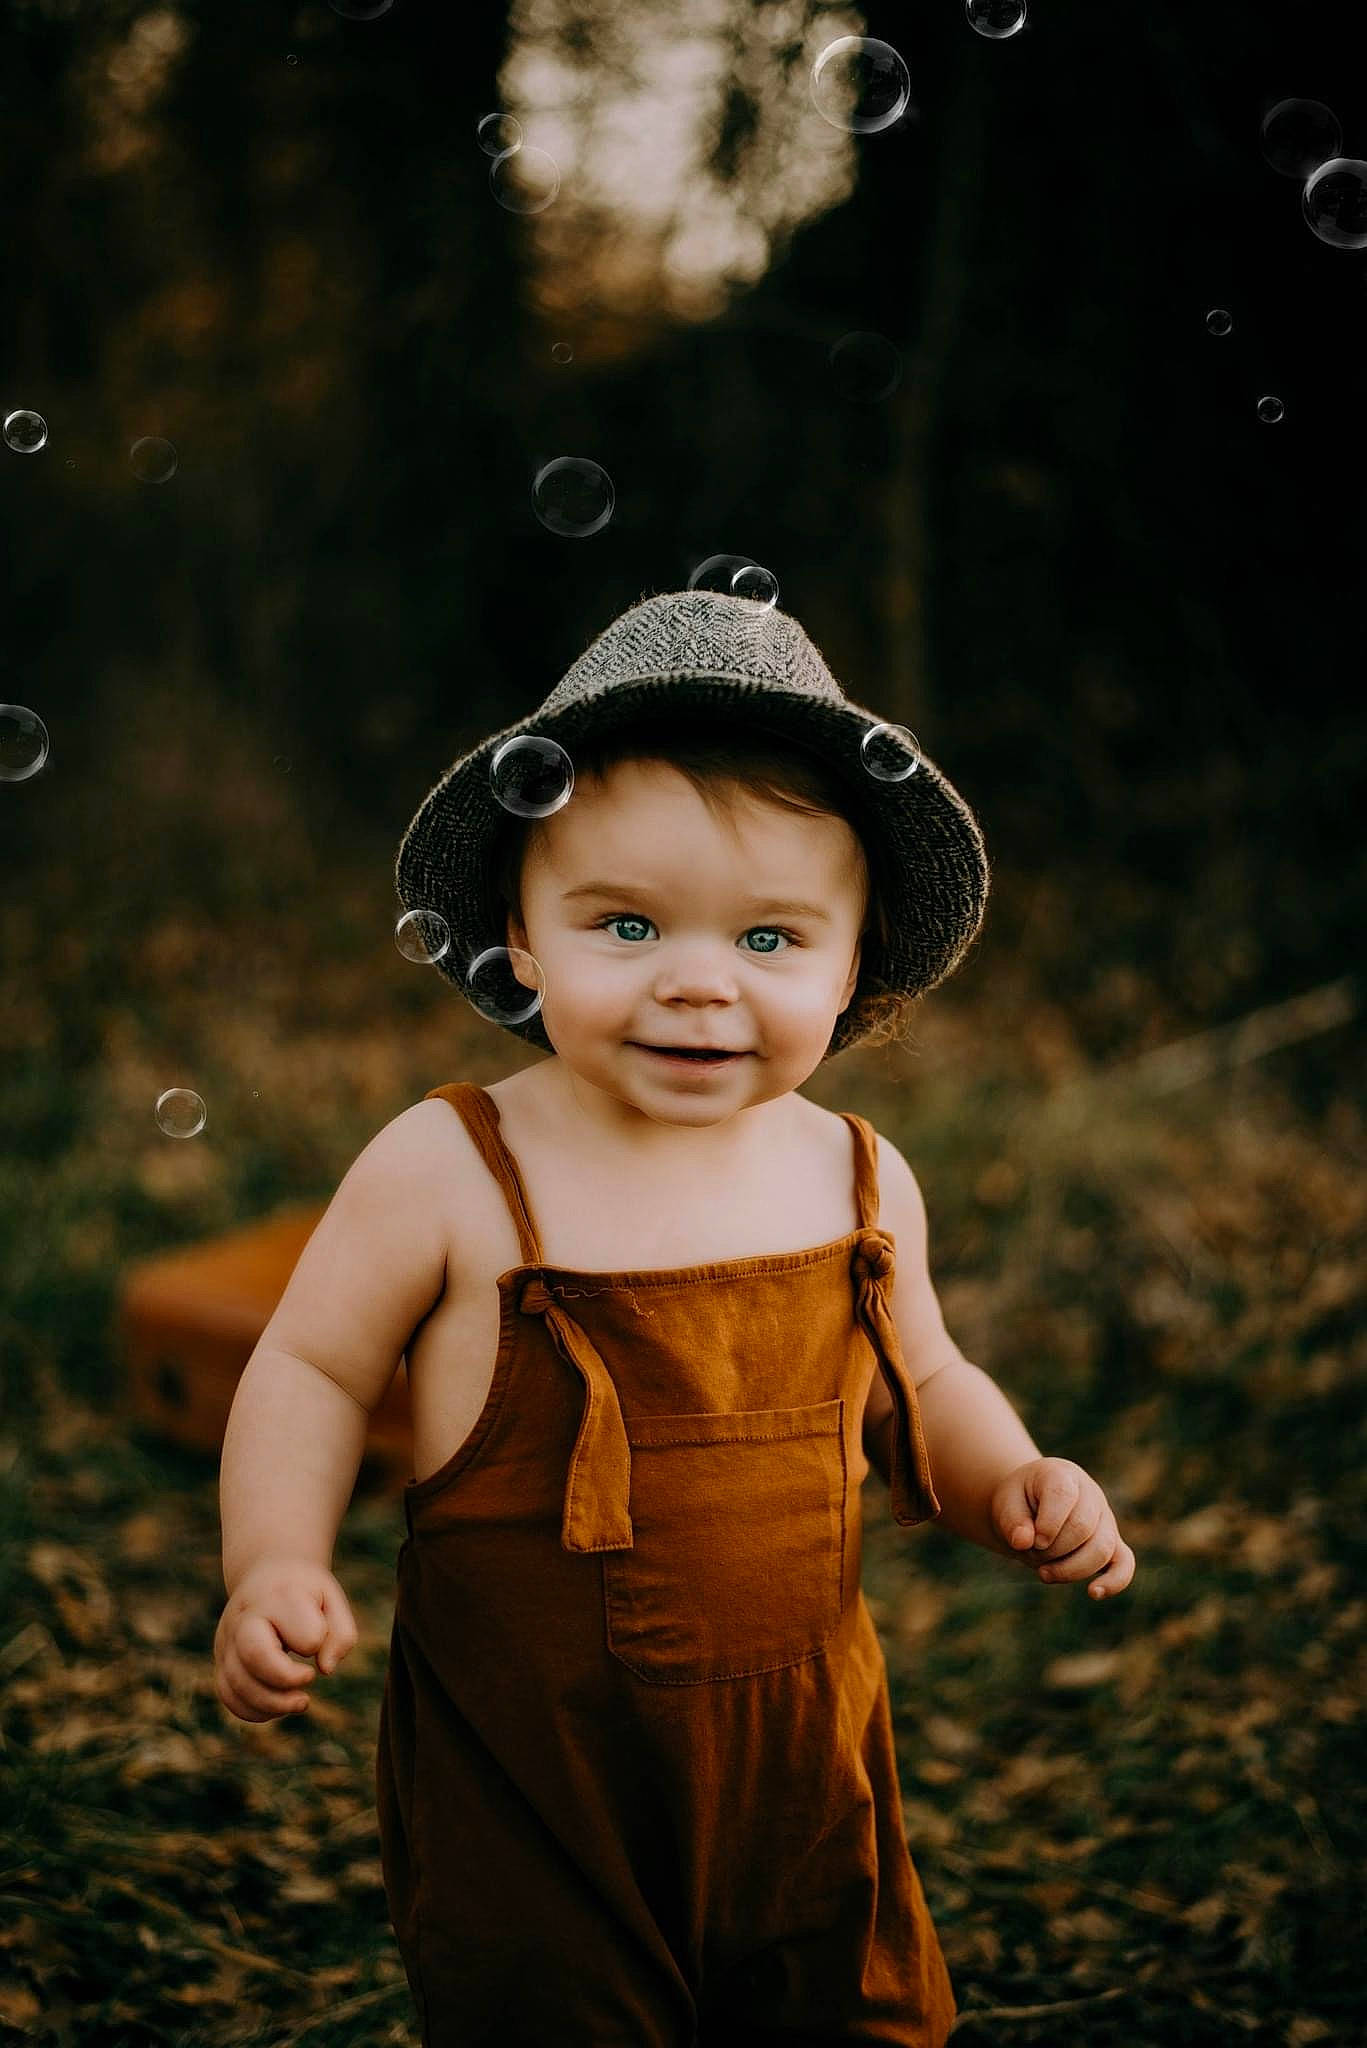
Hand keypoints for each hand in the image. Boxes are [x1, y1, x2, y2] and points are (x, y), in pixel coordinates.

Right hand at [214, 1558, 358, 1723]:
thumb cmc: (304, 1593)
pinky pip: (228, 1695)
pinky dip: (254, 1710)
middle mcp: (247, 1617)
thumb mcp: (332, 1600)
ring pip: (237, 1683)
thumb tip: (326, 1669)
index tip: (319, 1640)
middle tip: (309, 1679)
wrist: (266, 1575)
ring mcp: (228, 1639)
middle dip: (285, 1680)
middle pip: (255, 1655)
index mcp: (280, 1597)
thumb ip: (341, 1634)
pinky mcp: (221, 1660)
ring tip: (300, 1701)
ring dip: (272, 1704)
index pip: (300, 1632)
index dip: (315, 1642)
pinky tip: (277, 1705)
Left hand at [991, 1458, 1135, 1601]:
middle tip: (1032, 1552)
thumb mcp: (1006, 1503)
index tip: (1030, 1540)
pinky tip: (1093, 1593)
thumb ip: (1012, 1520)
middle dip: (1053, 1549)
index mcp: (1062, 1475)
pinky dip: (1114, 1581)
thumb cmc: (1019, 1503)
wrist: (1031, 1508)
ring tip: (1044, 1573)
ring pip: (1102, 1549)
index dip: (1047, 1523)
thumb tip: (1023, 1542)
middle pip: (1082, 1528)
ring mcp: (1105, 1519)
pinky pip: (1124, 1564)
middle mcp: (1090, 1494)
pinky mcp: (1112, 1544)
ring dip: (1070, 1569)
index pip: (1063, 1496)